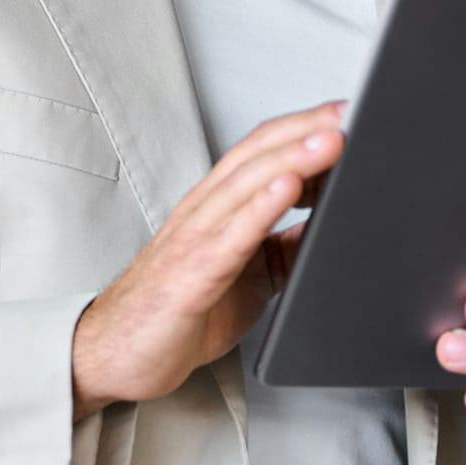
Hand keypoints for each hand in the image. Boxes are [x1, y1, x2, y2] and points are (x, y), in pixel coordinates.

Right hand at [71, 100, 345, 419]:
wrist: (118, 351)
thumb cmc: (178, 308)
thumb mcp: (248, 272)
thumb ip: (282, 245)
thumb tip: (329, 226)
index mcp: (216, 206)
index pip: (260, 149)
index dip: (302, 127)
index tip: (344, 113)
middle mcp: (204, 210)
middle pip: (257, 154)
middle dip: (305, 130)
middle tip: (347, 113)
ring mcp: (195, 238)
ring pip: (246, 184)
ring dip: (292, 158)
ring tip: (330, 140)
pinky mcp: (191, 275)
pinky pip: (229, 236)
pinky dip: (261, 208)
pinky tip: (288, 189)